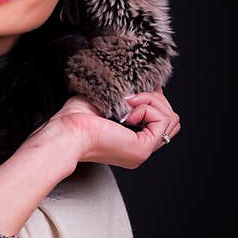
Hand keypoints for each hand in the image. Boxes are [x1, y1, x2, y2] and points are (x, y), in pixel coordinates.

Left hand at [27, 88, 180, 169]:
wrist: (66, 131)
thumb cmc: (75, 119)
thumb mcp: (108, 102)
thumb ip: (130, 98)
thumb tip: (150, 86)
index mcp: (132, 141)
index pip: (161, 121)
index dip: (154, 101)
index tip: (135, 92)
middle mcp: (140, 148)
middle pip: (172, 121)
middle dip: (156, 101)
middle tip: (130, 97)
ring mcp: (143, 150)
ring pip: (171, 118)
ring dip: (151, 101)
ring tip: (127, 102)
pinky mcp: (142, 148)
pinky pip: (162, 120)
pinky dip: (147, 107)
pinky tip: (127, 109)